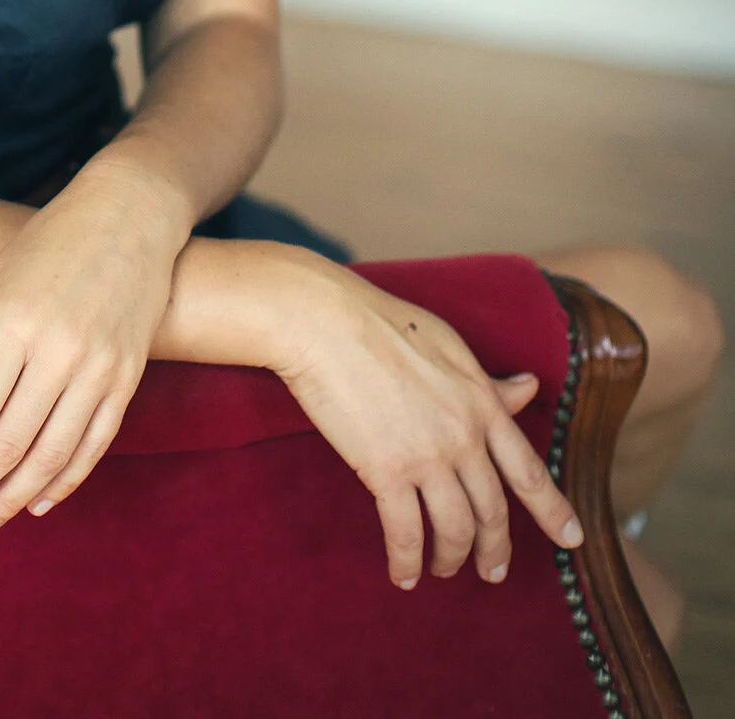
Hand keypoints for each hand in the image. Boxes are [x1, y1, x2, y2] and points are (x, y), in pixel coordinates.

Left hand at [0, 166, 187, 543]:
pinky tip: (34, 502)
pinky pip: (95, 445)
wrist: (131, 214)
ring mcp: (101, 368)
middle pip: (6, 446)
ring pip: (51, 455)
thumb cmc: (48, 245)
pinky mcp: (128, 377)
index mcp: (17, 325)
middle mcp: (61, 352)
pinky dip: (64, 481)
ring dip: (10, 498)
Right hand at [264, 258, 583, 587]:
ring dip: (451, 558)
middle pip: (492, 511)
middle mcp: (463, 436)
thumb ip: (487, 382)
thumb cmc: (383, 324)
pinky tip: (403, 574)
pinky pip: (405, 533)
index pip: (528, 470)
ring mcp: (426, 456)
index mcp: (481, 403)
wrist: (326, 323)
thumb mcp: (449, 348)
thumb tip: (528, 389)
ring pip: (454, 529)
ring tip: (443, 569)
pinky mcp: (384, 471)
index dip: (553, 510)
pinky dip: (406, 561)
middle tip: (493, 572)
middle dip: (495, 550)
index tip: (572, 538)